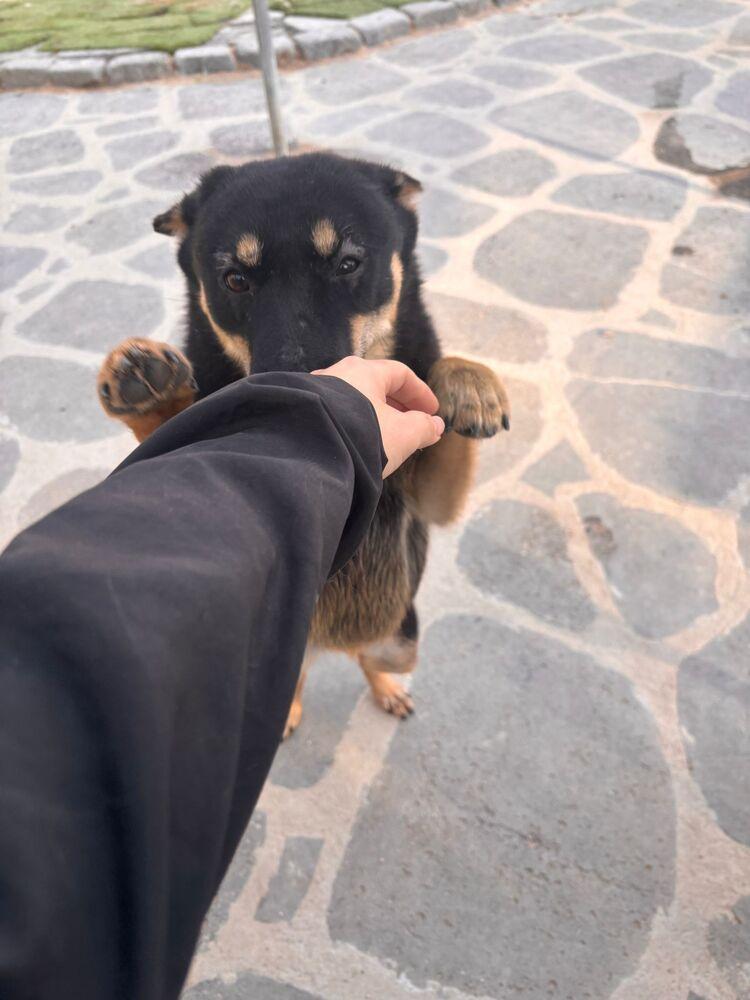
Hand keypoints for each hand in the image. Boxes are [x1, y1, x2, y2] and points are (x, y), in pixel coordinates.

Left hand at [312, 357, 443, 476]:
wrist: (311, 453)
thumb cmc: (361, 436)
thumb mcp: (403, 434)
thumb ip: (423, 427)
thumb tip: (435, 425)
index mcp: (364, 371)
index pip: (400, 374)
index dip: (420, 393)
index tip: (432, 411)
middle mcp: (338, 374)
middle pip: (375, 385)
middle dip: (398, 405)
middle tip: (412, 424)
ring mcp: (317, 393)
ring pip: (354, 400)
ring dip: (375, 416)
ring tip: (387, 437)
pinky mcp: (305, 413)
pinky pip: (337, 414)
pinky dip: (354, 425)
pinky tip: (359, 443)